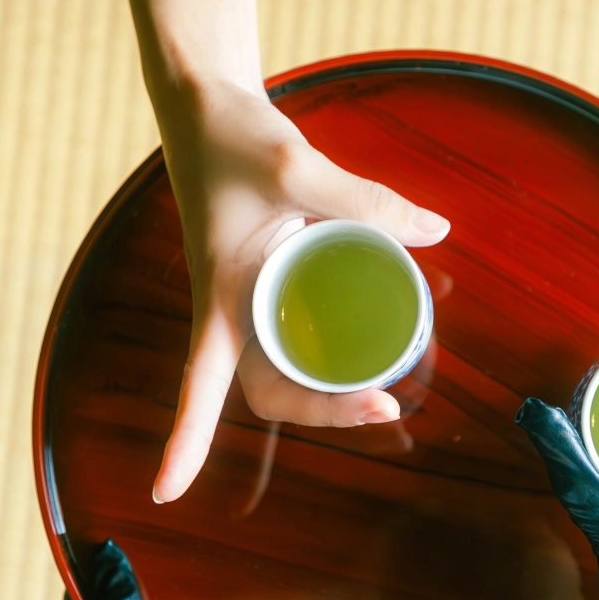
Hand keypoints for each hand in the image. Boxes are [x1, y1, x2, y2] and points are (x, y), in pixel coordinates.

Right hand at [150, 78, 448, 501]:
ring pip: (288, 370)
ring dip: (332, 392)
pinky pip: (304, 333)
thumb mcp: (294, 165)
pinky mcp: (276, 280)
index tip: (165, 492)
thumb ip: (361, 199)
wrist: (209, 107)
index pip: (197, 382)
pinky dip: (338, 348)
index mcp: (220, 295)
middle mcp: (234, 308)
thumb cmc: (230, 139)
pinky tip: (381, 337)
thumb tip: (433, 231)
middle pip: (267, 390)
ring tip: (386, 391)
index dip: (183, 439)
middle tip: (383, 405)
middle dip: (319, 412)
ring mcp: (255, 298)